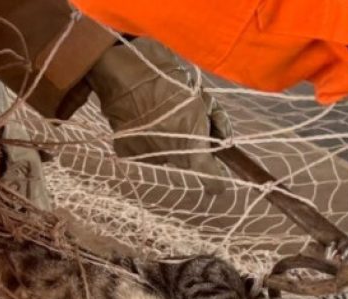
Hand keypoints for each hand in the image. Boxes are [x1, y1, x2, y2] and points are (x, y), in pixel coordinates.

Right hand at [86, 38, 229, 193]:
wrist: (124, 70)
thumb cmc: (168, 78)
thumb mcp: (202, 96)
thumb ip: (216, 122)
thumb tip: (223, 138)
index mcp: (193, 145)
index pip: (213, 179)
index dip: (218, 178)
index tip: (220, 174)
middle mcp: (171, 158)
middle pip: (188, 162)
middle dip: (191, 146)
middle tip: (184, 120)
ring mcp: (147, 157)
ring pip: (165, 155)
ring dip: (166, 140)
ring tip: (158, 114)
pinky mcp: (126, 153)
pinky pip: (143, 150)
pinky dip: (144, 138)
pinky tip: (141, 119)